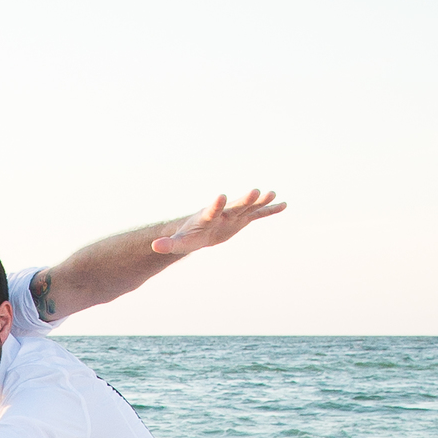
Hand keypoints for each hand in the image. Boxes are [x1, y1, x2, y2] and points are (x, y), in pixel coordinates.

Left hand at [151, 189, 285, 258]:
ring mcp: (234, 215)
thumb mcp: (179, 243)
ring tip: (273, 194)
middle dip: (244, 200)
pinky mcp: (243, 219)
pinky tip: (283, 205)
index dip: (216, 205)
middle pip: (235, 206)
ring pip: (249, 207)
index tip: (221, 196)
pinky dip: (270, 211)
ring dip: (260, 202)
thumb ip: (168, 244)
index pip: (212, 210)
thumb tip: (154, 246)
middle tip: (256, 191)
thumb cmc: (188, 236)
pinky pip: (258, 215)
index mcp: (208, 217)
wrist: (199, 229)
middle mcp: (223, 213)